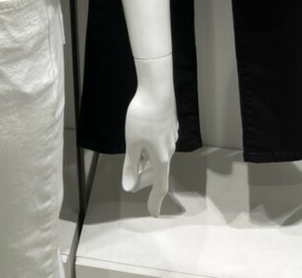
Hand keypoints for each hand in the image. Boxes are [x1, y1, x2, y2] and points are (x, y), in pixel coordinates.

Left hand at [122, 55, 177, 215]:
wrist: (157, 89)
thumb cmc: (142, 117)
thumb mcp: (132, 144)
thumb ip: (131, 166)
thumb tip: (129, 187)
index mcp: (161, 158)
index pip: (160, 186)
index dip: (155, 200)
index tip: (152, 212)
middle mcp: (170, 150)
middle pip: (158, 171)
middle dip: (145, 179)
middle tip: (132, 182)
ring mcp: (171, 137)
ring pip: (159, 156)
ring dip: (147, 163)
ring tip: (134, 161)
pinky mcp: (169, 126)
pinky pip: (160, 145)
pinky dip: (150, 150)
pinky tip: (142, 141)